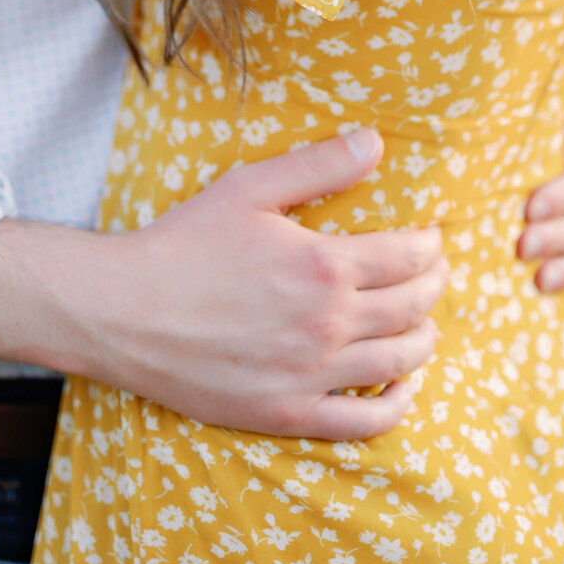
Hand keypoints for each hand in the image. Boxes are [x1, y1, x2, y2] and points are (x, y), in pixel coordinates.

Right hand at [74, 130, 447, 439]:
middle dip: (435, 284)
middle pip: (414, 307)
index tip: (431, 237)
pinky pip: (367, 421)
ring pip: (401, 361)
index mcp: (323, 264)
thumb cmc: (185, 242)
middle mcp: (328, 323)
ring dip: (426, 337)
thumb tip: (376, 142)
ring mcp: (312, 374)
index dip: (430, 244)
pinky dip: (399, 402)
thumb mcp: (250, 187)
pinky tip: (403, 383)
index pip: (408, 256)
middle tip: (436, 272)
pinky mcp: (290, 413)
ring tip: (425, 321)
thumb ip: (319, 165)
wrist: (127, 311)